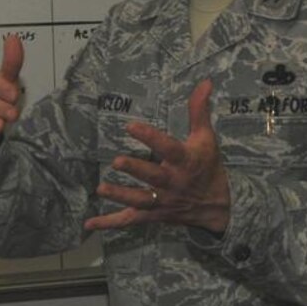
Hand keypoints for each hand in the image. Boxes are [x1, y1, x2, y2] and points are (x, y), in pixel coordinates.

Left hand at [86, 79, 231, 233]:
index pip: (167, 148)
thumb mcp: (206, 138)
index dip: (150, 137)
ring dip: (121, 196)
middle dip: (136, 170)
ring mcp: (162, 201)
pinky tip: (89, 224)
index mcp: (184, 161)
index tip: (131, 126)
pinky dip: (110, 223)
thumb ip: (199, 110)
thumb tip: (204, 82)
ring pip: (140, 200)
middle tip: (117, 162)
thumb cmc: (207, 167)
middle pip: (153, 177)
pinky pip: (130, 220)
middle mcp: (172, 183)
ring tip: (101, 189)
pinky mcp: (153, 215)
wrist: (218, 205)